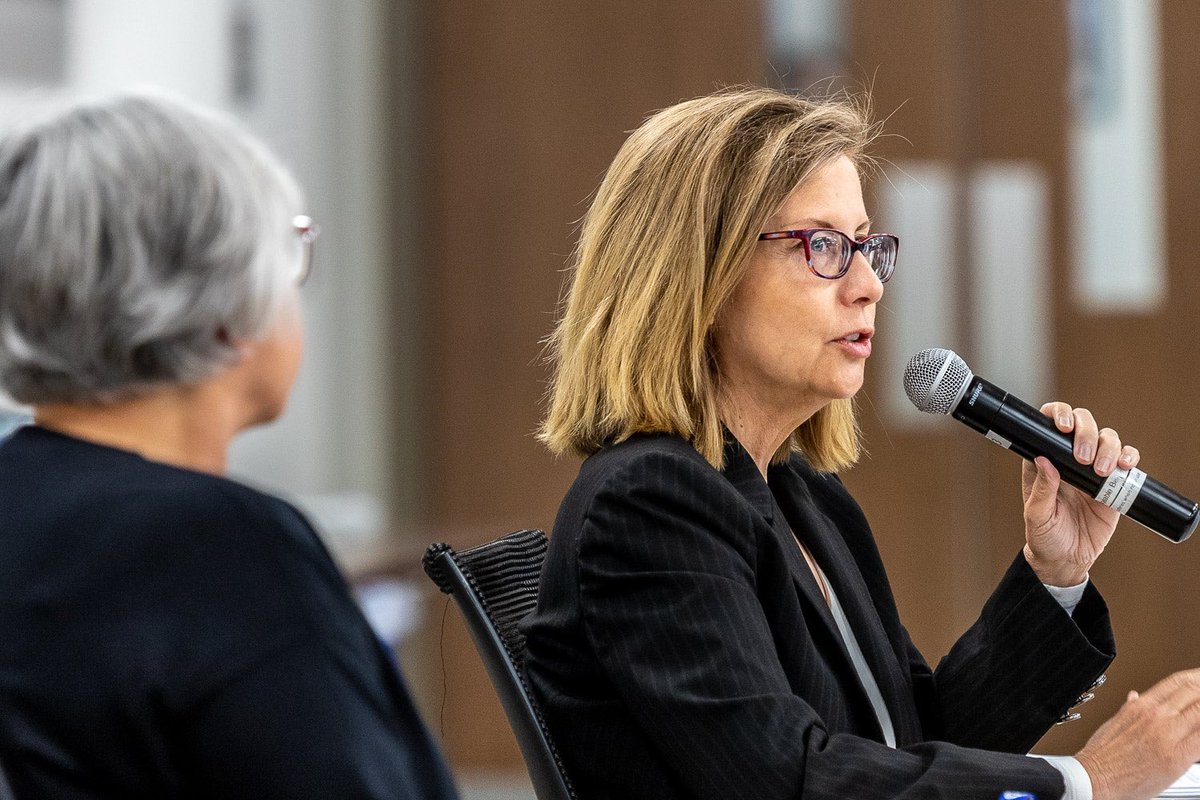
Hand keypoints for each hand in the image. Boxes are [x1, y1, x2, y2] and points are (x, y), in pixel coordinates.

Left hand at [1020, 403, 1140, 586]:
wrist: (1068, 559)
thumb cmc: (1045, 537)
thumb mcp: (1037, 516)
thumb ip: (1041, 490)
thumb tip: (1043, 461)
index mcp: (1044, 462)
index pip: (1049, 426)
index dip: (1058, 415)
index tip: (1064, 427)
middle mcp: (1068, 459)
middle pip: (1082, 423)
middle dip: (1086, 431)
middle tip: (1084, 458)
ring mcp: (1092, 469)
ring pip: (1106, 437)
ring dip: (1108, 446)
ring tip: (1102, 471)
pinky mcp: (1113, 483)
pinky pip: (1125, 459)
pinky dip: (1128, 456)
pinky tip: (1125, 465)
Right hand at [1076, 669, 1199, 799]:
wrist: (1095, 777)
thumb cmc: (1101, 755)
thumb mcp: (1114, 722)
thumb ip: (1129, 708)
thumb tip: (1135, 697)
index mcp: (1141, 705)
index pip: (1177, 682)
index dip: (1195, 677)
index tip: (1199, 679)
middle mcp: (1156, 715)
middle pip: (1194, 692)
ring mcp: (1168, 734)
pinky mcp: (1178, 756)